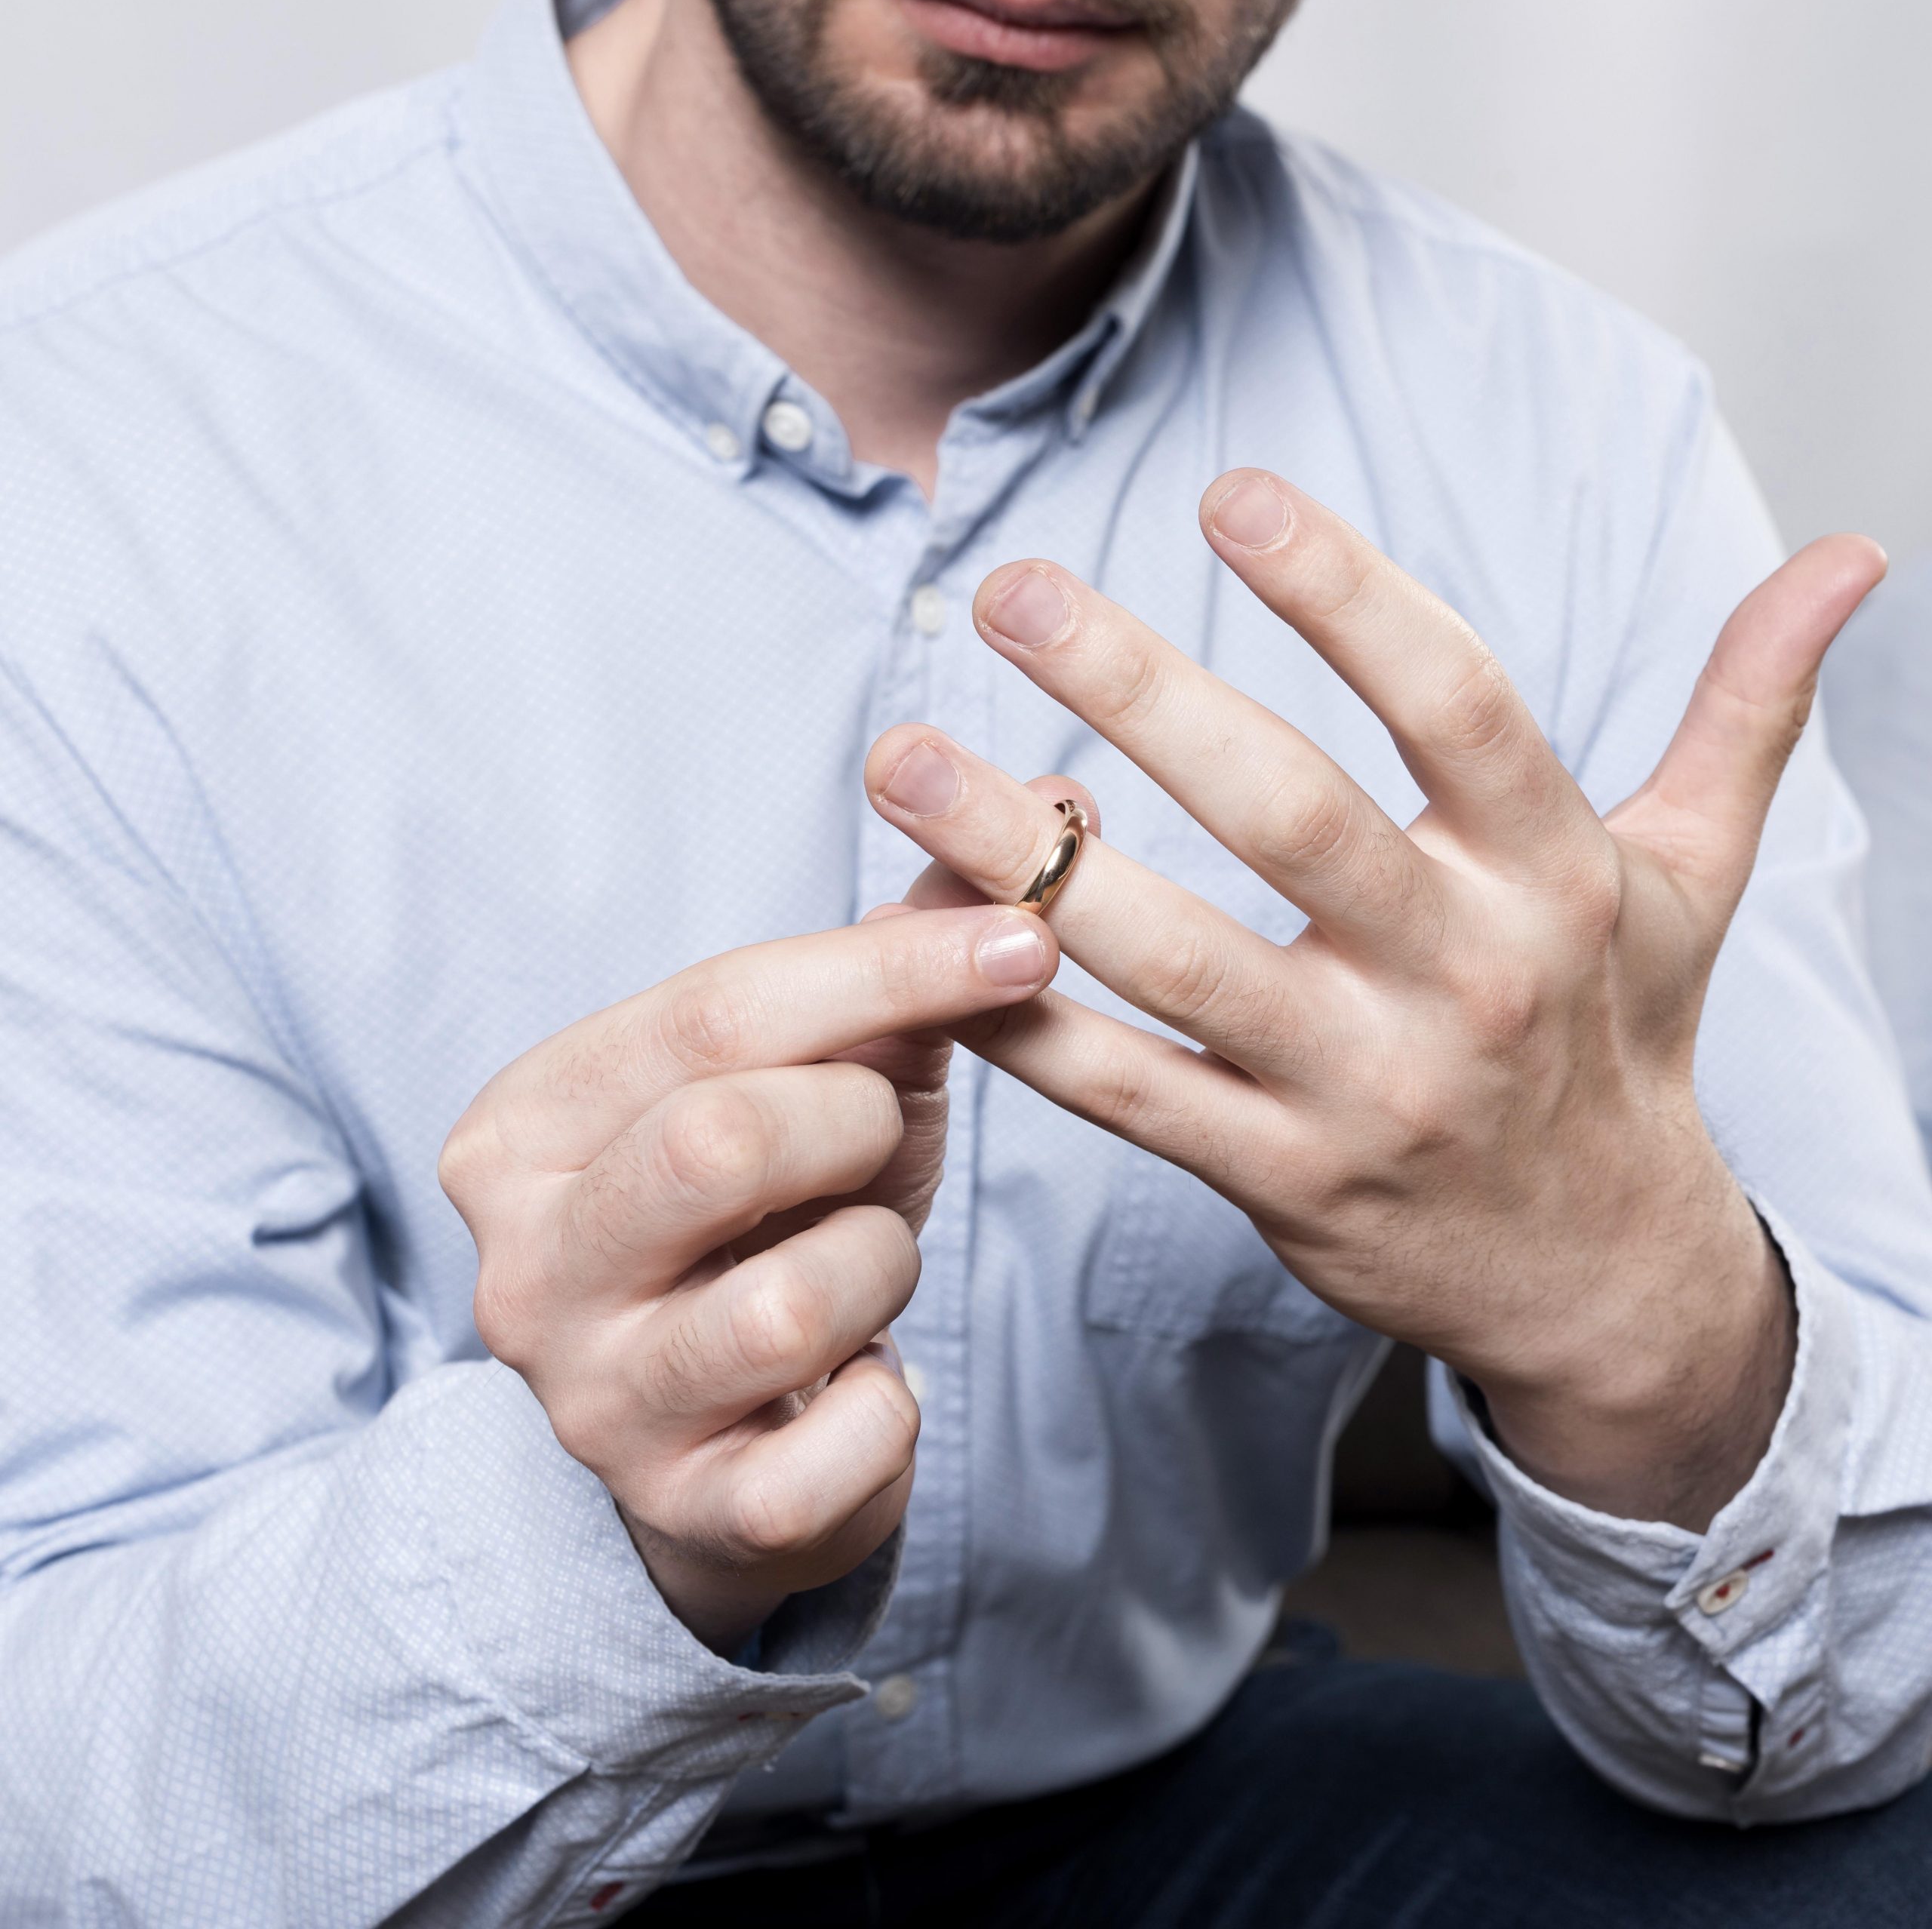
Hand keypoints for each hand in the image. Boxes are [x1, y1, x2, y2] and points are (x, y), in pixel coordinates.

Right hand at [438, 906, 1057, 1651]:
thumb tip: (1058, 806)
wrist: (718, 1430)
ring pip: (789, 1301)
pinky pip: (841, 1448)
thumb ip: (906, 955)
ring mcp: (592, 1403)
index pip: (710, 1012)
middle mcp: (524, 1265)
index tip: (1027, 942)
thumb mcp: (819, 1077)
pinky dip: (891, 1406)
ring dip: (878, 1262)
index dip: (887, 969)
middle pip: (724, 1140)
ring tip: (861, 1264)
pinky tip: (861, 1386)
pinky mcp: (682, 1517)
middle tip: (882, 1131)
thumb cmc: (771, 1218)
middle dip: (855, 1122)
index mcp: (527, 1125)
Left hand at [866, 471, 1884, 1530]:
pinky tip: (925, 942)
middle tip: (1015, 591)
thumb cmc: (1622, 1048)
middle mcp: (1462, 979)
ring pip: (1174, 961)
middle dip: (1143, 695)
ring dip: (1028, 861)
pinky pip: (1129, 1096)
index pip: (1458, 705)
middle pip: (1288, 816)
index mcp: (1553, 877)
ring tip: (905, 760)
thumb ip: (1747, 712)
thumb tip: (1852, 554)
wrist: (1606, 1276)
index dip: (1347, 594)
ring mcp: (1364, 1091)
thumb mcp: (1696, 881)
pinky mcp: (1282, 1183)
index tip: (1232, 493)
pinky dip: (1024, 1023)